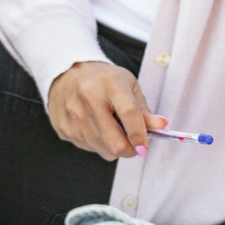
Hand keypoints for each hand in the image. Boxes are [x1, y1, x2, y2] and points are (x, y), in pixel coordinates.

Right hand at [47, 61, 166, 161]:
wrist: (65, 72)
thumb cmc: (102, 80)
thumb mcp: (127, 85)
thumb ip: (143, 109)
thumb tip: (161, 126)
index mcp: (111, 83)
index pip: (129, 113)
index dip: (139, 135)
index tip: (145, 148)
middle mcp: (89, 98)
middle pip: (115, 141)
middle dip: (129, 151)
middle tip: (134, 146)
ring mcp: (74, 114)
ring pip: (103, 149)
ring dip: (113, 147)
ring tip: (112, 130)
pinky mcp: (64, 127)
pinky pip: (89, 148)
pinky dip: (97, 144)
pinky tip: (95, 128)